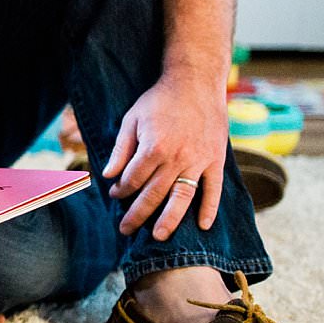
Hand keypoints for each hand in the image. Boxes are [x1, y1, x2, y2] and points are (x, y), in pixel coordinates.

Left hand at [101, 71, 228, 239]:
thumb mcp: (132, 119)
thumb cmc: (159, 100)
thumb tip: (107, 176)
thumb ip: (120, 149)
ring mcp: (199, 162)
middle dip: (138, 214)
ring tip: (159, 238)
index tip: (115, 195)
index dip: (122, 190)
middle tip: (126, 230)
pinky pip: (214, 190)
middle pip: (154, 194)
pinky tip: (202, 225)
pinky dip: (209, 209)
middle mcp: (177, 158)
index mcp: (153, 147)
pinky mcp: (216, 161)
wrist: (195, 84)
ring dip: (170, 220)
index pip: (133, 179)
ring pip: (182, 198)